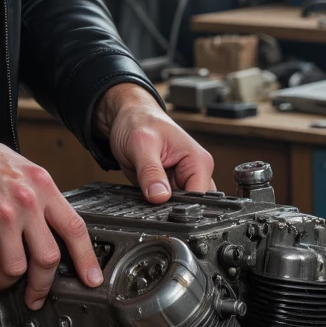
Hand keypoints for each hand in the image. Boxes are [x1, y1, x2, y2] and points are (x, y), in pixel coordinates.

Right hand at [0, 114, 102, 310]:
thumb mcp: (16, 165)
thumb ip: (35, 191)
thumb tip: (48, 219)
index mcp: (41, 184)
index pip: (75, 227)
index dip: (86, 259)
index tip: (91, 278)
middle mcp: (27, 201)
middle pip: (48, 258)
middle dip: (42, 285)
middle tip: (36, 296)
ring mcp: (4, 216)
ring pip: (17, 267)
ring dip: (5, 280)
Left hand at [95, 83, 213, 202]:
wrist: (125, 118)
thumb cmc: (138, 121)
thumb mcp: (142, 144)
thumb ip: (151, 172)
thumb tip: (160, 196)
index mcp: (199, 161)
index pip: (200, 197)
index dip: (182, 207)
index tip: (163, 207)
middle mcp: (194, 173)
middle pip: (192, 206)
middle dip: (172, 209)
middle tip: (151, 199)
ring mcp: (180, 182)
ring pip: (177, 207)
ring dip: (162, 207)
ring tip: (146, 192)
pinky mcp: (166, 188)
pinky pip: (164, 205)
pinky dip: (154, 205)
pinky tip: (144, 194)